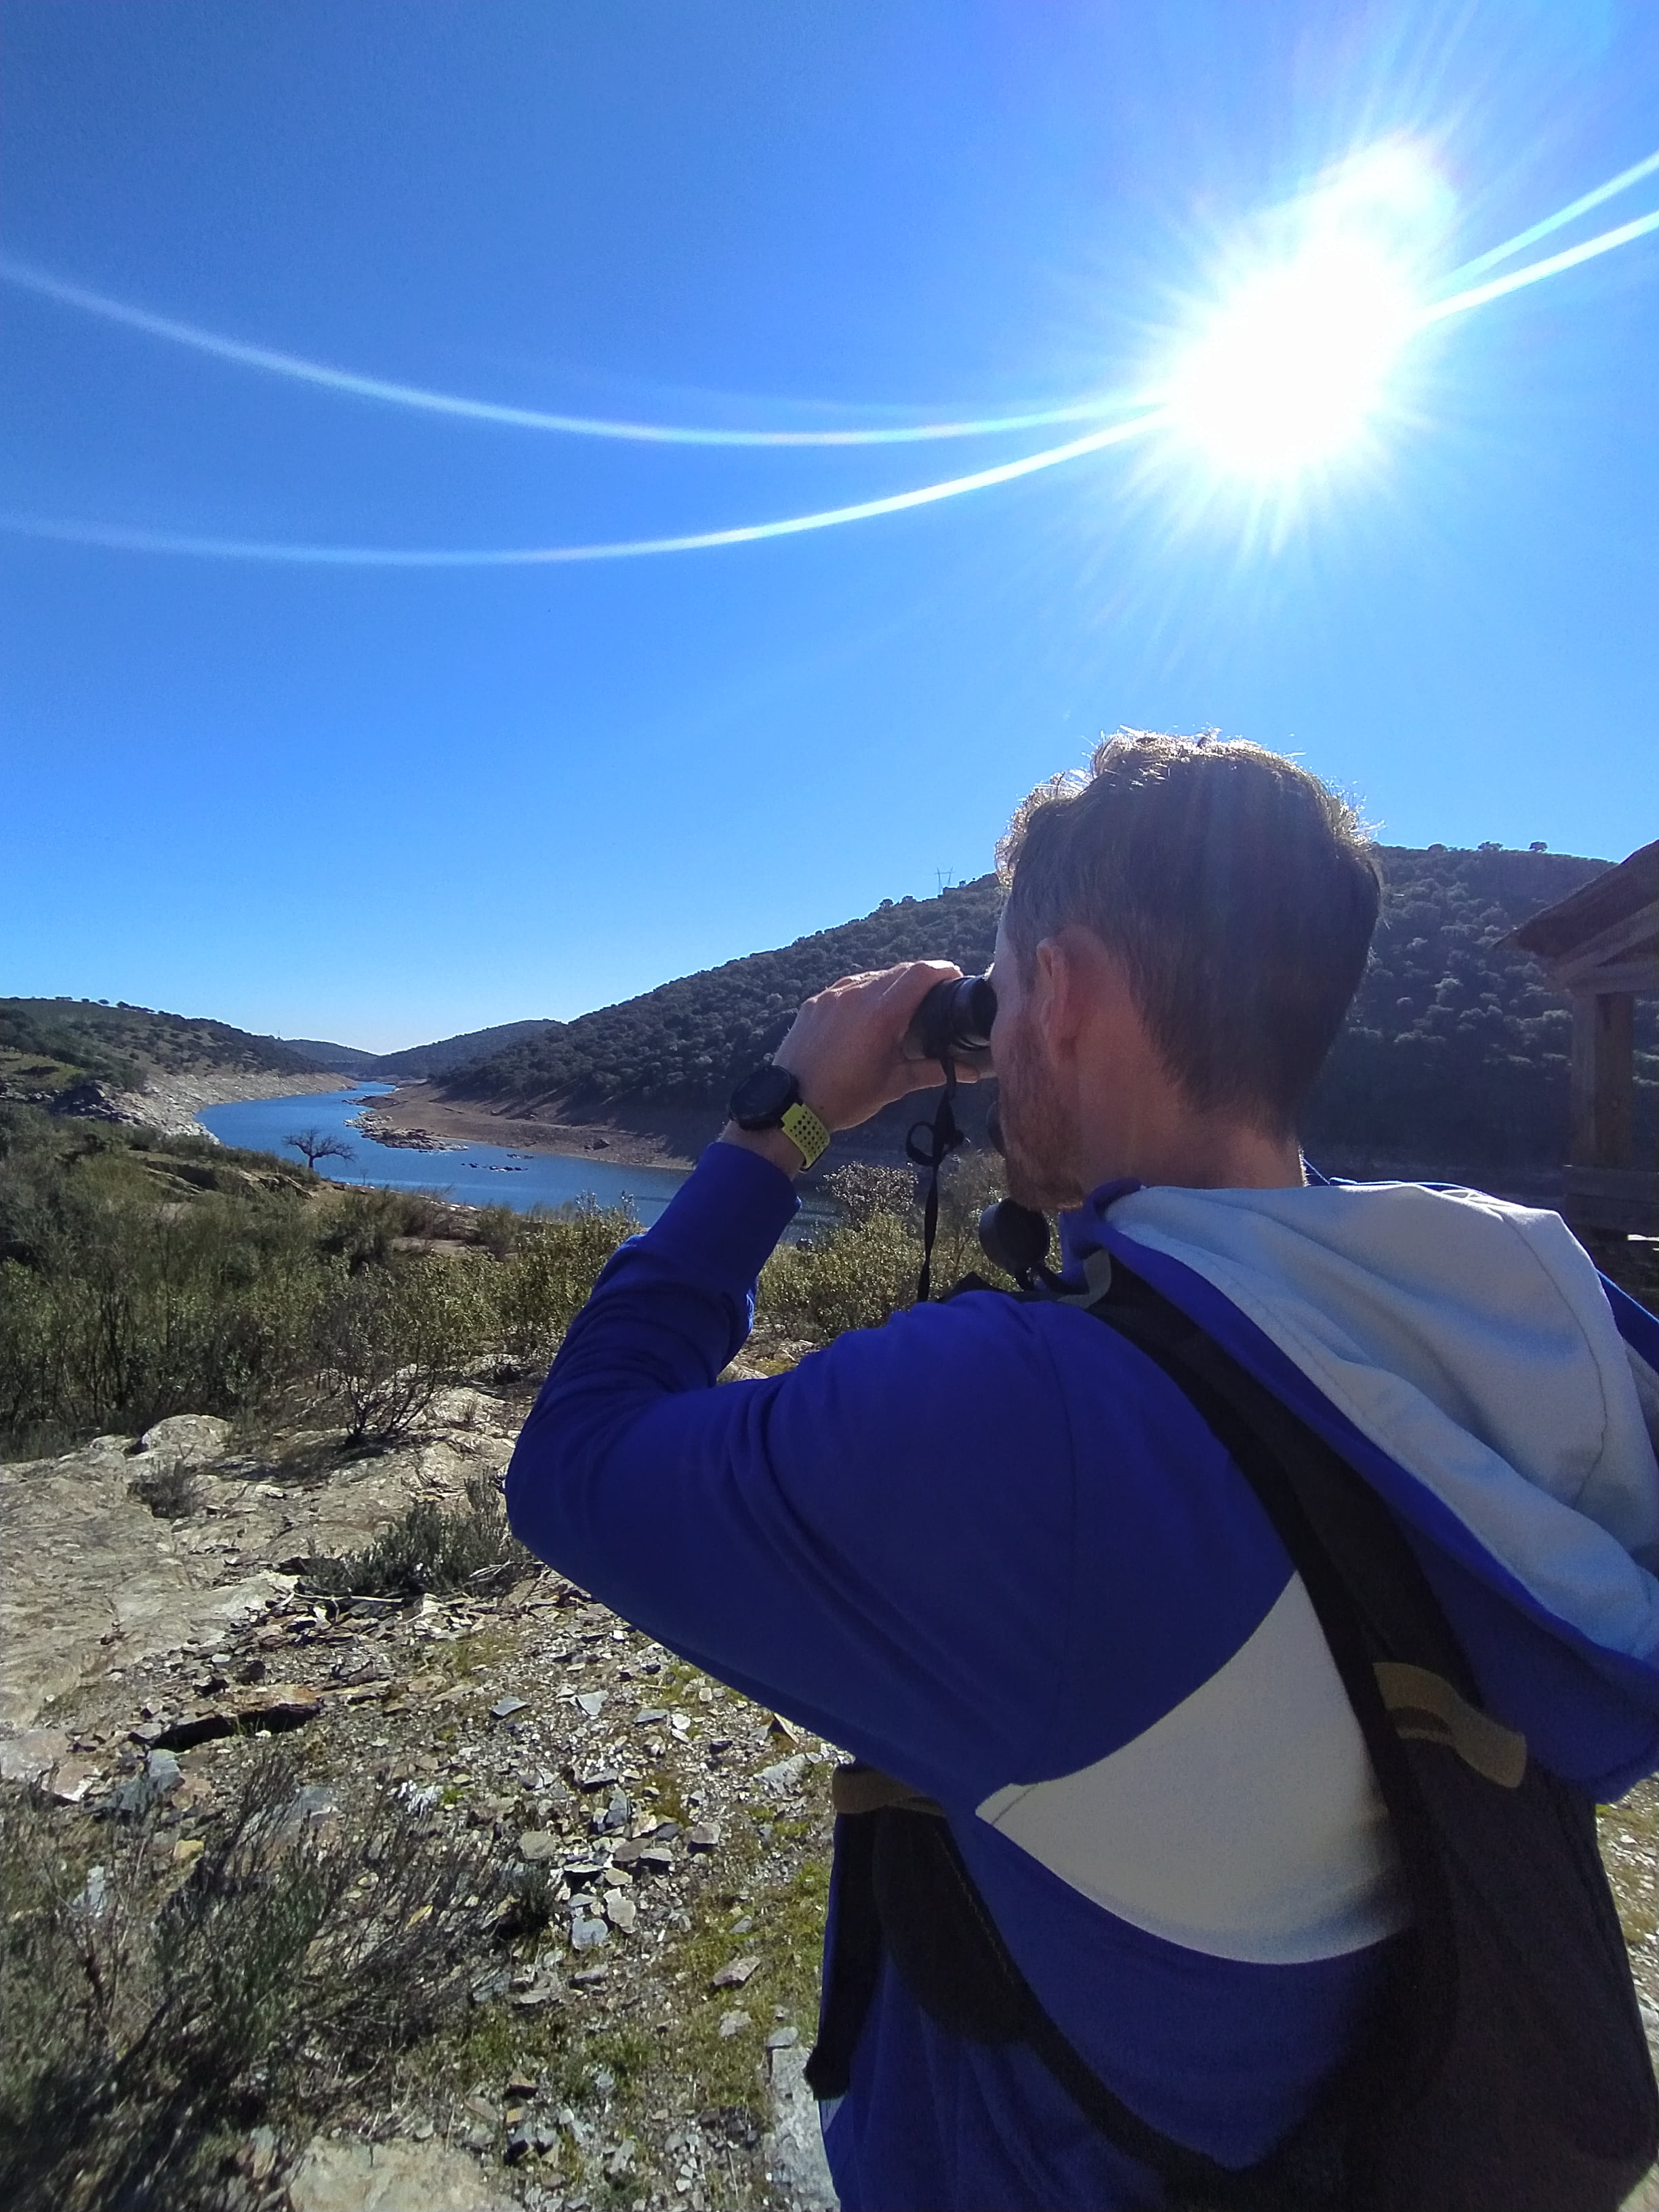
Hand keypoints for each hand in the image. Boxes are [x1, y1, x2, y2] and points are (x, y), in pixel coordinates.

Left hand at [773, 960, 977, 1131]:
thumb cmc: (845, 1098)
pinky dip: (866, 993)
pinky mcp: (815, 1002)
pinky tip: (869, 1013)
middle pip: (900, 970)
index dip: (944, 971)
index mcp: (882, 1013)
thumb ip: (934, 1071)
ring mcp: (833, 995)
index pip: (922, 973)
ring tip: (902, 1006)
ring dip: (892, 984)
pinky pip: (848, 987)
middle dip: (922, 977)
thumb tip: (974, 1073)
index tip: (956, 979)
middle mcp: (857, 995)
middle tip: (935, 995)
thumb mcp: (894, 1085)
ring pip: (873, 977)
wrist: (790, 1107)